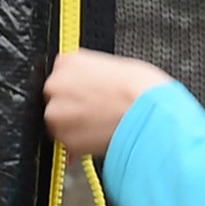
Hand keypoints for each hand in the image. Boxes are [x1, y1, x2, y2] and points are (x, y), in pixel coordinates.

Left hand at [43, 50, 171, 155]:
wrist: (147, 114)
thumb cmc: (139, 89)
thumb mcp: (111, 66)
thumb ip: (89, 75)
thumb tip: (86, 86)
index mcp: (67, 61)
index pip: (61, 76)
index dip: (76, 89)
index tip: (86, 96)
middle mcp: (56, 85)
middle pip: (57, 100)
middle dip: (73, 109)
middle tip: (96, 113)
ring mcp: (58, 114)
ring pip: (60, 124)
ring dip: (76, 127)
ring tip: (101, 125)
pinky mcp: (65, 140)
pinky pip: (68, 143)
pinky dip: (81, 143)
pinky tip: (101, 135)